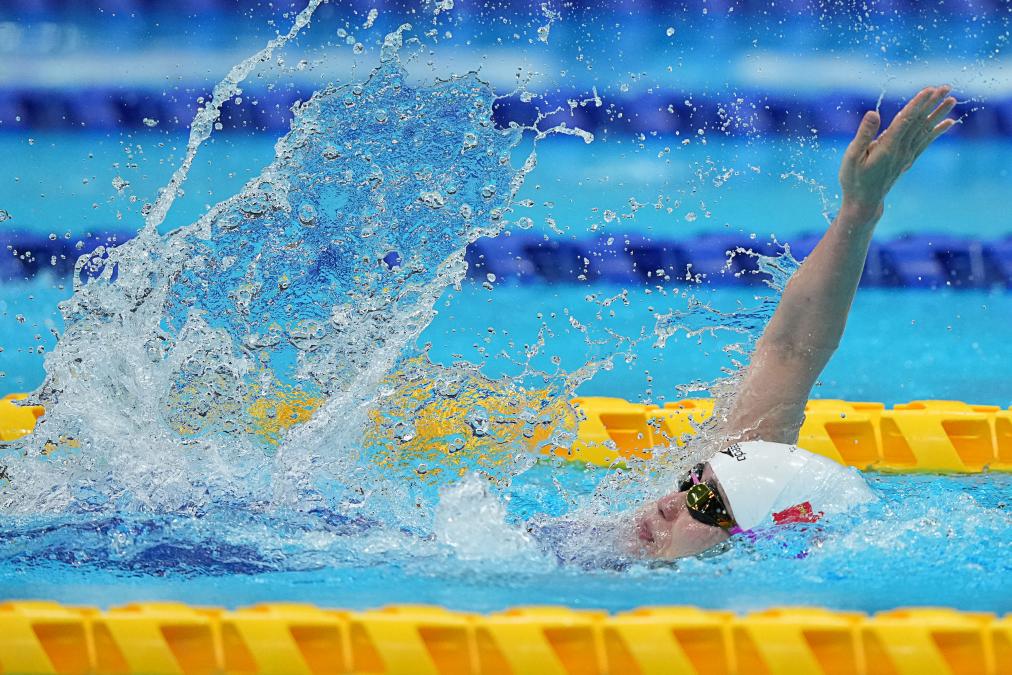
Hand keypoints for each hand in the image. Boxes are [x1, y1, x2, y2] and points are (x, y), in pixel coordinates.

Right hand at [839, 85, 956, 220]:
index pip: (905, 121)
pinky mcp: (907, 160)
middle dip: (932, 103)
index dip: (917, 105)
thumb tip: (873, 113)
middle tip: (946, 87)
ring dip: (938, 114)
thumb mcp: (852, 157)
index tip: (929, 90)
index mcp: (887, 147)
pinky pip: (925, 142)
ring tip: (952, 100)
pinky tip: (948, 122)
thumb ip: (864, 135)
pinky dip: (937, 131)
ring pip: (925, 130)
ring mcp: (906, 155)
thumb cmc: (854, 179)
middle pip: (919, 122)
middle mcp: (901, 150)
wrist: (864, 202)